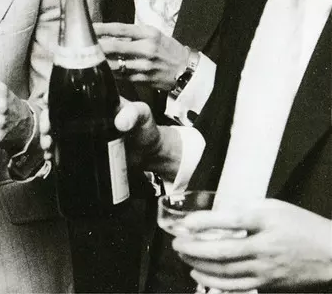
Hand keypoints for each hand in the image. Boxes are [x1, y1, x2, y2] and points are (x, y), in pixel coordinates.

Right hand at [41, 97, 181, 180]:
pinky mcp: (84, 150)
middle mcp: (85, 115)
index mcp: (95, 100)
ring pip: (57, 131)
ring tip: (48, 148)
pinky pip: (64, 149)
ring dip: (47, 138)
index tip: (47, 103)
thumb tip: (120, 122)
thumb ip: (135, 114)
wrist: (150, 155)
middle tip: (47, 132)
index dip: (54, 96)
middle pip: (57, 113)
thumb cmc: (147, 129)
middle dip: (46, 120)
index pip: (69, 92)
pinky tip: (51, 159)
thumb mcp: (143, 115)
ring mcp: (83, 133)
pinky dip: (54, 153)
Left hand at [95, 22, 187, 90]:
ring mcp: (144, 65)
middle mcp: (146, 48)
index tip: (89, 26)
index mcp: (148, 34)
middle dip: (96, 46)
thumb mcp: (153, 35)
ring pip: (114, 63)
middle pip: (114, 47)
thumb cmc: (167, 49)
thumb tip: (107, 34)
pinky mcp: (141, 79)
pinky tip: (99, 69)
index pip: (120, 29)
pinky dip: (108, 72)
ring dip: (99, 61)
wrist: (186, 70)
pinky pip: (119, 75)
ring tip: (86, 57)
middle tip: (82, 44)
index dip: (102, 28)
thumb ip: (132, 35)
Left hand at [172, 199, 331, 291]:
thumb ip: (244, 209)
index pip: (229, 221)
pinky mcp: (268, 285)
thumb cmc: (299, 225)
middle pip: (222, 252)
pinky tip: (200, 275)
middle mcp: (263, 249)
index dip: (203, 222)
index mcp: (264, 224)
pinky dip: (215, 282)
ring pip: (226, 273)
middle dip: (194, 248)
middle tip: (176, 242)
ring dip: (199, 265)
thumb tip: (216, 213)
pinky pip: (236, 286)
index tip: (186, 222)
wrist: (329, 253)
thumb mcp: (272, 207)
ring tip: (182, 256)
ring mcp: (266, 271)